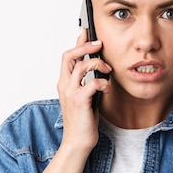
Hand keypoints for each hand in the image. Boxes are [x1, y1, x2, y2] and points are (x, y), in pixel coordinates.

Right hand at [57, 30, 110, 150]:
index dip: (77, 42)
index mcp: (64, 83)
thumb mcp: (84, 96)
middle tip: (99, 44)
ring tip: (108, 70)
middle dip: (85, 46)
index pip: (68, 56)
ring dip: (98, 64)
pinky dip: (103, 82)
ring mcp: (70, 93)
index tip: (86, 31)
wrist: (78, 141)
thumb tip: (99, 68)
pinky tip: (108, 88)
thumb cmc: (83, 120)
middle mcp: (64, 85)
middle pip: (69, 55)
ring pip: (81, 66)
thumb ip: (86, 81)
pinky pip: (92, 83)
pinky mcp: (80, 101)